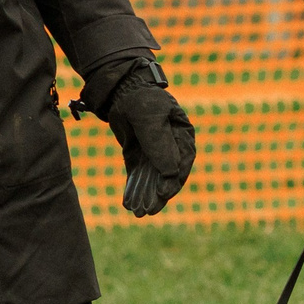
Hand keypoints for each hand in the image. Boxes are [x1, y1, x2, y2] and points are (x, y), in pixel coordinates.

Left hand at [90, 61, 196, 216]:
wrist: (120, 91)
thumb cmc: (141, 100)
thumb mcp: (150, 120)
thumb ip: (160, 145)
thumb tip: (171, 174)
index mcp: (182, 136)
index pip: (182, 163)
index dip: (174, 181)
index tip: (164, 194)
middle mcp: (171, 147)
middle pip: (168, 176)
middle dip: (158, 195)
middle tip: (148, 211)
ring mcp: (154, 153)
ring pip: (152, 179)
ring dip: (146, 196)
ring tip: (138, 213)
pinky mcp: (138, 155)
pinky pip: (138, 176)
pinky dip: (134, 189)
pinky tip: (127, 202)